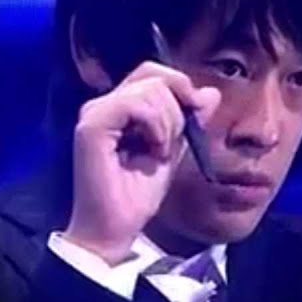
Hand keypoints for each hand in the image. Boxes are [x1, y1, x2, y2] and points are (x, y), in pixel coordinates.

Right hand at [64, 61, 220, 263]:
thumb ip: (190, 120)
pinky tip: (153, 150)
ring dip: (168, 122)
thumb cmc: (138, 193)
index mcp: (120, 106)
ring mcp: (95, 113)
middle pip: (154, 74)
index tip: (195, 117)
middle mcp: (103, 104)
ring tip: (158, 152)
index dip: (181, 86)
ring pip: (149, 88)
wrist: (115, 228)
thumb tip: (210, 92)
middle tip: (171, 141)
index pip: (154, 73)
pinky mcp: (91, 126)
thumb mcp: (175, 149)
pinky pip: (135, 104)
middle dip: (177, 106)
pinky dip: (155, 126)